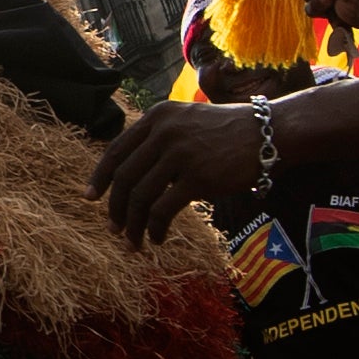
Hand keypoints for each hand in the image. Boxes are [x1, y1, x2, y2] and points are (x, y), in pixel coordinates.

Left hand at [89, 98, 267, 243]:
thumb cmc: (227, 132)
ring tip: (133, 241)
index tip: (90, 197)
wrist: (268, 134)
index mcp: (157, 117)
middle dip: (115, 207)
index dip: (100, 177)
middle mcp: (164, 132)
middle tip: (113, 227)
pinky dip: (154, 228)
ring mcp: (180, 154)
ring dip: (132, 224)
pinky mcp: (197, 178)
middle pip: (124, 177)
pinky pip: (163, 210)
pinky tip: (157, 238)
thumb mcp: (186, 121)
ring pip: (140, 197)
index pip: (116, 150)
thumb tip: (130, 173)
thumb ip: (158, 138)